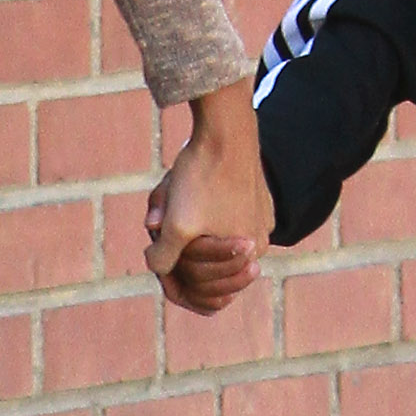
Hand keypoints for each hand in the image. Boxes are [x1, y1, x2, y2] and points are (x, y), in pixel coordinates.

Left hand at [145, 78, 268, 314]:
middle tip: (157, 223)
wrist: (225, 129)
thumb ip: (163, 257)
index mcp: (248, 255)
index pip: (207, 286)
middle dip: (179, 250)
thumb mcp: (177, 225)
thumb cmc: (202, 178)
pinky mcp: (254, 199)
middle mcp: (259, 242)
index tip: (161, 270)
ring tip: (169, 196)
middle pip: (209, 263)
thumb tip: (158, 269)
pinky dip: (198, 209)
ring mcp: (259, 220)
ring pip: (211, 236)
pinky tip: (181, 184)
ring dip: (184, 226)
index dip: (178, 282)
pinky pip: (219, 215)